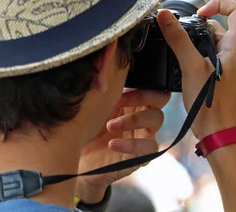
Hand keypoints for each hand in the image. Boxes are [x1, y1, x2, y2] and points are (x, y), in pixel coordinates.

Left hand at [75, 89, 170, 203]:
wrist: (74, 164)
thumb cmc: (83, 132)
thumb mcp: (93, 108)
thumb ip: (105, 92)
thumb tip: (107, 71)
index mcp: (133, 102)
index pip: (150, 85)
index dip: (137, 85)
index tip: (115, 92)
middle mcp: (142, 116)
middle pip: (161, 97)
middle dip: (142, 96)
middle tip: (117, 103)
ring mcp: (144, 136)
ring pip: (157, 118)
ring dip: (133, 119)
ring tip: (110, 126)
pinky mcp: (142, 156)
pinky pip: (150, 146)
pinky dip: (131, 144)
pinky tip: (112, 144)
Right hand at [157, 0, 235, 139]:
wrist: (219, 134)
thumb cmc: (210, 105)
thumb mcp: (190, 67)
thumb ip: (178, 39)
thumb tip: (164, 15)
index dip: (218, 4)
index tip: (198, 16)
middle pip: (222, 26)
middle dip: (200, 28)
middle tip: (181, 38)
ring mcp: (234, 65)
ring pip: (216, 42)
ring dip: (198, 43)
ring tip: (182, 56)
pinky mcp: (227, 76)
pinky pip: (215, 56)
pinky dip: (200, 55)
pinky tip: (185, 67)